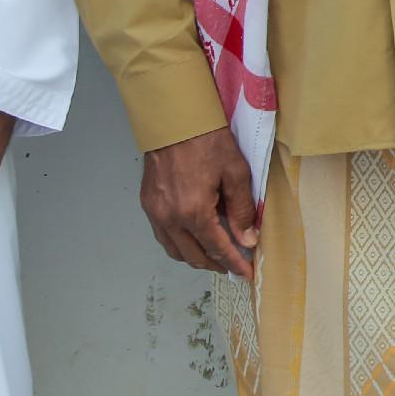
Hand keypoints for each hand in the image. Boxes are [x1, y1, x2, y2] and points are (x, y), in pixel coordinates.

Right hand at [139, 126, 258, 279]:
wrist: (174, 121)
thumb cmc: (208, 142)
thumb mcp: (236, 173)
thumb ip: (241, 210)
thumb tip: (247, 239)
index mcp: (193, 212)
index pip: (217, 248)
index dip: (234, 263)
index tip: (246, 274)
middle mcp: (170, 218)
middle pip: (193, 255)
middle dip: (214, 265)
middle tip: (233, 267)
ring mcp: (154, 212)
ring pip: (174, 249)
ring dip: (194, 258)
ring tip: (214, 257)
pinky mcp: (147, 204)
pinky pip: (163, 236)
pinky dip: (178, 245)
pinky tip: (192, 240)